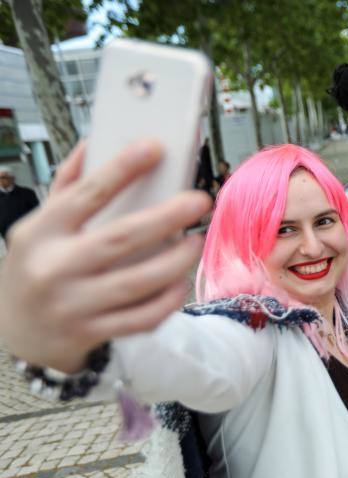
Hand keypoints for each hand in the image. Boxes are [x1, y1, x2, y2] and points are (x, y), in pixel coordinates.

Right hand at [0, 140, 210, 372]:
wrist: (16, 334)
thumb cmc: (35, 269)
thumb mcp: (38, 227)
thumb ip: (66, 188)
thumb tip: (93, 144)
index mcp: (41, 233)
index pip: (86, 194)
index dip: (122, 168)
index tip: (154, 147)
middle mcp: (55, 268)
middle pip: (121, 238)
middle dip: (166, 217)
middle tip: (199, 200)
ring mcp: (74, 305)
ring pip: (137, 282)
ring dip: (176, 261)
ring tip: (195, 242)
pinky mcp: (92, 332)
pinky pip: (141, 318)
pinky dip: (167, 301)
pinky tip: (181, 283)